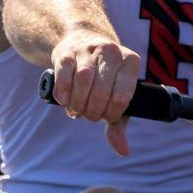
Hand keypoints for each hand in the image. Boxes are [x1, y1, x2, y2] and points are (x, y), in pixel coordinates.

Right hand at [49, 33, 143, 155]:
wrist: (82, 41)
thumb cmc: (104, 76)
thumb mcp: (115, 95)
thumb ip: (118, 123)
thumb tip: (123, 151)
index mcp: (130, 62)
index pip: (122, 97)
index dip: (111, 114)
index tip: (104, 117)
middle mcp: (111, 51)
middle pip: (101, 92)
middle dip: (92, 111)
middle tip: (87, 115)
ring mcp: (88, 49)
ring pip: (83, 80)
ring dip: (77, 103)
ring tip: (75, 109)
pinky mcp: (67, 51)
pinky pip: (64, 73)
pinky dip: (63, 91)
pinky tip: (64, 100)